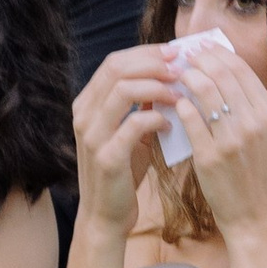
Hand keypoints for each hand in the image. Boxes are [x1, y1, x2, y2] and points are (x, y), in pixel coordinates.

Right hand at [73, 48, 191, 228]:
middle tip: (182, 66)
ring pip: (123, 90)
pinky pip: (134, 124)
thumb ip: (141, 105)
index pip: (115, 61)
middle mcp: (84, 115)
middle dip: (153, 62)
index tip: (175, 51)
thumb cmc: (123, 171)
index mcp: (87, 104)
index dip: (146, 52)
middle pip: (117, 68)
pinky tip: (171, 123)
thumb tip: (170, 75)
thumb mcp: (130, 132)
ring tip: (180, 93)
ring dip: (157, 86)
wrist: (106, 216)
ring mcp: (93, 135)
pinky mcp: (107, 157)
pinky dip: (157, 117)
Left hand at [175, 37, 266, 239]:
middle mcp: (255, 122)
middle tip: (182, 57)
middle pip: (222, 74)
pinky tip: (173, 103)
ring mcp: (233, 139)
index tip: (200, 49)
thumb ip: (250, 108)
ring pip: (205, 92)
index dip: (217, 54)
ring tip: (175, 76)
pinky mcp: (211, 157)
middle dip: (198, 60)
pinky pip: (191, 119)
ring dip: (187, 78)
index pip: (240, 69)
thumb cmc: (259, 177)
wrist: (258, 220)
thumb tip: (222, 74)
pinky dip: (180, 105)